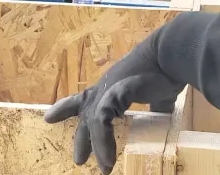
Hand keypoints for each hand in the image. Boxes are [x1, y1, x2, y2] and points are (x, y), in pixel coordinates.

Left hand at [44, 36, 183, 174]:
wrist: (171, 56)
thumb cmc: (165, 70)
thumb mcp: (157, 93)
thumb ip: (154, 105)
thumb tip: (162, 114)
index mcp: (112, 86)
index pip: (84, 98)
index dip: (65, 108)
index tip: (49, 118)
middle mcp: (105, 87)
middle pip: (83, 111)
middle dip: (80, 137)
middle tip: (79, 159)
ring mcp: (108, 89)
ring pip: (92, 120)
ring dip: (94, 145)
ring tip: (102, 167)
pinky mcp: (115, 94)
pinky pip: (103, 122)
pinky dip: (104, 141)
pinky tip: (108, 159)